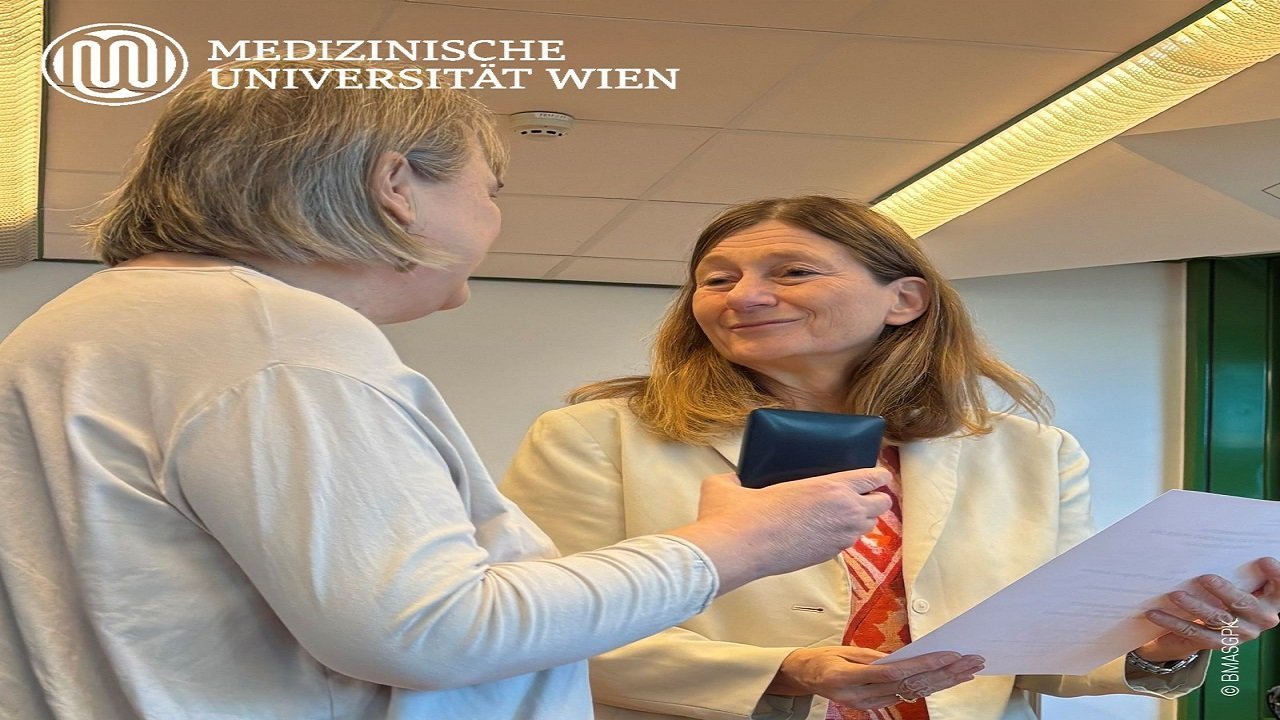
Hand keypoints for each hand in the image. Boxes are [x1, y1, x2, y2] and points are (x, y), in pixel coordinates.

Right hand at [667, 468, 891, 592]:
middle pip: (882, 503)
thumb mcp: (732, 483)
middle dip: (875, 497)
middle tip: (859, 494)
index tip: (875, 474)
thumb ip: (737, 477)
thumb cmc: (738, 513)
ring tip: (841, 512)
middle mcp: (843, 512)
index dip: (879, 475)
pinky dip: (841, 535)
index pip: (873, 477)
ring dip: (861, 518)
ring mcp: (838, 538)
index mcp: (830, 486)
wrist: (737, 550)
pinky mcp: (827, 557)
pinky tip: (822, 530)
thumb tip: (731, 479)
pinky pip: (847, 543)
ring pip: (868, 526)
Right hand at [767, 646, 983, 708]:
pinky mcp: (874, 706)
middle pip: (911, 686)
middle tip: (971, 661)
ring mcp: (868, 704)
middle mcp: (861, 696)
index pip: (896, 673)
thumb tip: (906, 658)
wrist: (803, 678)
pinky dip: (929, 687)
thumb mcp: (844, 650)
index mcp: (849, 677)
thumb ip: (875, 657)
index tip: (950, 655)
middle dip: (945, 673)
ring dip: (943, 682)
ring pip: (913, 694)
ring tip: (968, 670)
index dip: (925, 664)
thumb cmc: (821, 659)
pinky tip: (946, 680)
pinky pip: (906, 696)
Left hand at [1135, 556, 1279, 662]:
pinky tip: (1155, 613)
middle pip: (1245, 604)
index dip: (1276, 575)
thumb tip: (1215, 536)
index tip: (1264, 560)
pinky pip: (1194, 633)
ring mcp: (1241, 633)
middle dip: (1225, 591)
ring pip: (1218, 619)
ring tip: (1175, 594)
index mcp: (1270, 600)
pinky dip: (1173, 622)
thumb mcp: (1238, 577)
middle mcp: (1261, 619)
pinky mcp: (1219, 643)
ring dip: (1195, 606)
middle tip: (1204, 577)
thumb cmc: (1228, 593)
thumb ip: (1236, 565)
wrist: (1214, 626)